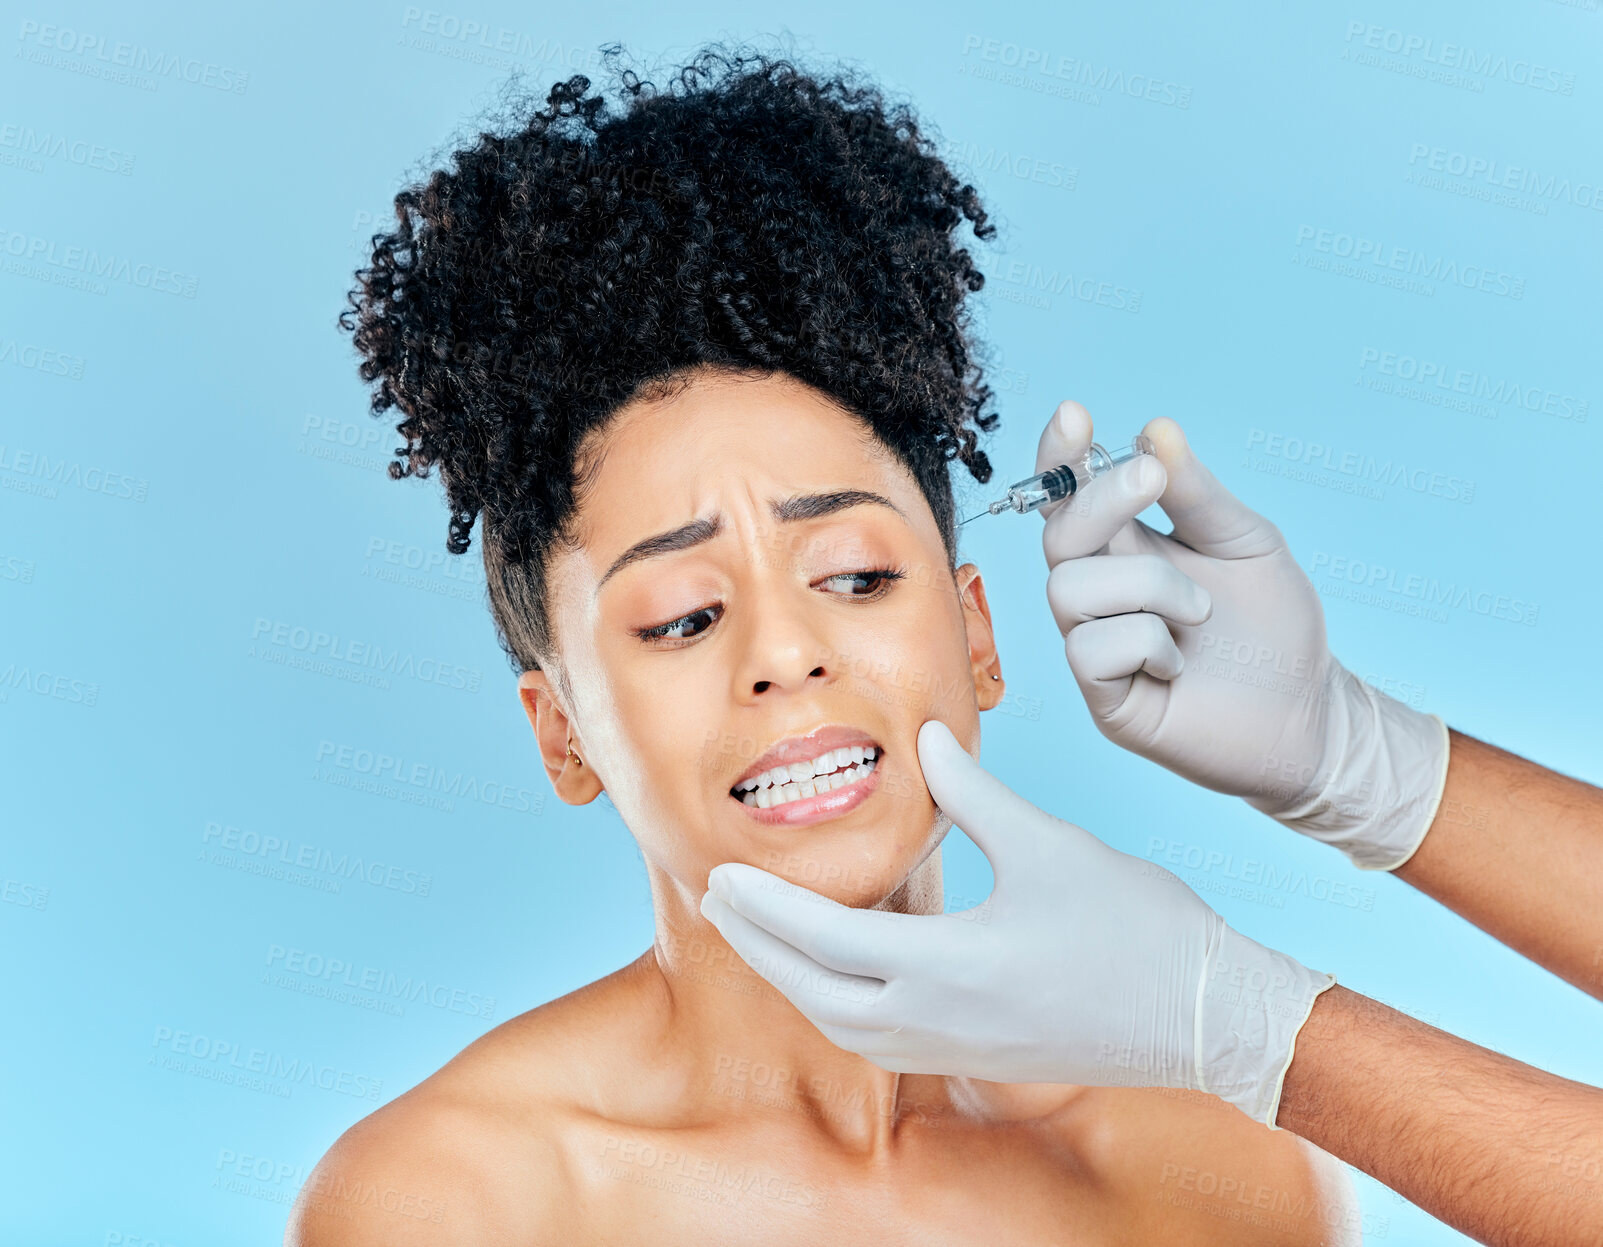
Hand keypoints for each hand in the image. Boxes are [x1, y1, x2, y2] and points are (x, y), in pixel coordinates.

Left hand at [699, 719, 1334, 1127]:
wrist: (1208, 1015)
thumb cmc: (1138, 927)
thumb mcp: (1049, 844)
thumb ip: (973, 793)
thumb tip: (929, 736)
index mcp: (952, 966)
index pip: (826, 940)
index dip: (766, 908)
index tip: (720, 876)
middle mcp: (940, 1020)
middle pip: (815, 993)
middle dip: (759, 946)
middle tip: (720, 901)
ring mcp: (957, 1048)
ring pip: (843, 1025)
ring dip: (793, 980)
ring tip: (763, 933)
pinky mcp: (975, 1058)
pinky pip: (879, 1038)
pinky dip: (837, 1004)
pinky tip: (836, 971)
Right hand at [1035, 402, 1448, 870]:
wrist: (1311, 713)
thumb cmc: (1274, 628)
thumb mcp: (1247, 541)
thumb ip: (1197, 493)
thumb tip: (1155, 431)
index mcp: (1128, 547)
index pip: (1071, 495)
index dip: (1061, 456)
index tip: (1075, 415)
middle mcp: (1102, 593)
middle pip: (1057, 534)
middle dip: (1100, 498)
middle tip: (1151, 478)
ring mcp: (1097, 646)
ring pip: (1068, 591)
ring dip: (1146, 587)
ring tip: (1200, 613)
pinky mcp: (1105, 699)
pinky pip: (1089, 651)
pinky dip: (1144, 643)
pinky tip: (1178, 662)